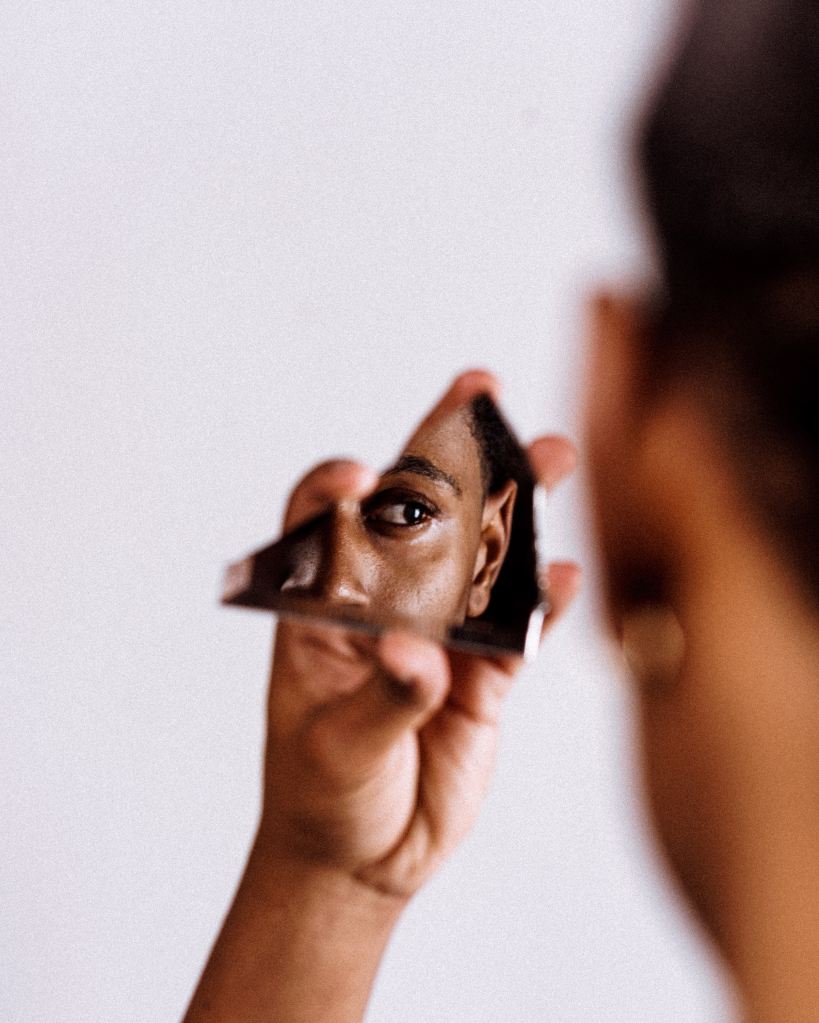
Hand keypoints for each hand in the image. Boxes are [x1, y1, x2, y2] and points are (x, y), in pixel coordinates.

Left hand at [256, 370, 579, 899]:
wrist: (362, 858)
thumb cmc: (320, 793)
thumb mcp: (334, 748)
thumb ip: (382, 699)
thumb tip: (417, 655)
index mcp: (324, 608)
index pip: (324, 523)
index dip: (338, 485)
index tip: (360, 478)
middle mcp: (385, 604)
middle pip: (419, 511)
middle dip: (447, 451)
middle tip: (480, 391)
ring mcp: (441, 632)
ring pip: (482, 554)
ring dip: (516, 506)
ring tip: (549, 455)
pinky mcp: (485, 673)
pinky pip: (519, 626)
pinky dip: (542, 602)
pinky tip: (565, 575)